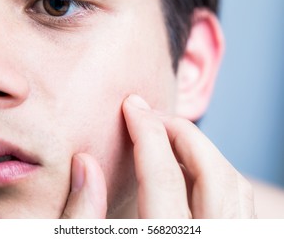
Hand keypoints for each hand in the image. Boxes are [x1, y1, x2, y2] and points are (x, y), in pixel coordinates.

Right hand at [60, 94, 254, 217]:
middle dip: (179, 132)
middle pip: (211, 172)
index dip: (145, 134)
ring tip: (166, 136)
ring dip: (200, 149)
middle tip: (150, 116)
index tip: (132, 106)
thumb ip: (84, 215)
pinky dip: (213, 171)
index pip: (163, 177)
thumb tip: (84, 162)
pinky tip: (185, 168)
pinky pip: (237, 197)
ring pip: (232, 182)